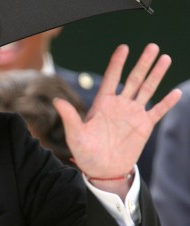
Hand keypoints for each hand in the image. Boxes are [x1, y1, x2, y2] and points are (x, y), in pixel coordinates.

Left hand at [54, 43, 181, 181]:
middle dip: (143, 63)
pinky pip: (157, 111)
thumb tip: (57, 101)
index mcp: (102, 104)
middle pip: (133, 79)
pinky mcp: (144, 126)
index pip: (111, 78)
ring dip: (156, 75)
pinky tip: (176, 92)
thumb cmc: (85, 152)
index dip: (117, 63)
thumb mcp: (75, 135)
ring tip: (165, 58)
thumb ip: (70, 117)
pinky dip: (167, 102)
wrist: (102, 170)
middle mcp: (119, 105)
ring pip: (147, 89)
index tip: (124, 47)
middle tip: (152, 46)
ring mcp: (133, 114)